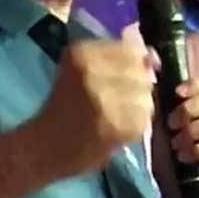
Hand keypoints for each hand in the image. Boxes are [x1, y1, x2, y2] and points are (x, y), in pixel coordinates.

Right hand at [32, 24, 157, 178]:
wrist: (44, 147)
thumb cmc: (64, 106)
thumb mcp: (82, 70)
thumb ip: (117, 58)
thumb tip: (154, 56)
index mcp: (81, 52)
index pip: (130, 50)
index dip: (134, 65)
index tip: (122, 77)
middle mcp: (92, 71)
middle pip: (140, 72)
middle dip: (136, 86)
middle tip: (117, 100)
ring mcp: (105, 98)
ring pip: (146, 95)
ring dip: (138, 107)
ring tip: (117, 115)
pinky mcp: (116, 124)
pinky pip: (144, 119)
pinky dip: (136, 125)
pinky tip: (118, 129)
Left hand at [165, 76, 198, 197]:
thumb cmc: (168, 162)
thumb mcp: (161, 131)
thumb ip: (162, 108)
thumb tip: (154, 83)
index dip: (197, 86)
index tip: (177, 92)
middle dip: (190, 110)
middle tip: (172, 125)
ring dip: (191, 132)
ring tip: (176, 144)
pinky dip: (197, 149)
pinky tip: (183, 156)